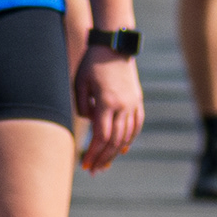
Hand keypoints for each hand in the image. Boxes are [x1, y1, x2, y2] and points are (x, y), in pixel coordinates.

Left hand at [74, 44, 142, 174]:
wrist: (115, 46)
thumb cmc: (92, 63)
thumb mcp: (79, 83)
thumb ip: (82, 106)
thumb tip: (90, 122)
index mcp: (107, 102)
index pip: (101, 136)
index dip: (93, 153)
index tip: (84, 164)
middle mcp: (123, 106)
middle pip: (115, 140)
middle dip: (103, 158)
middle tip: (93, 170)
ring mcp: (133, 104)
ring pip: (127, 135)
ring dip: (116, 152)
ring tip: (105, 164)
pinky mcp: (137, 100)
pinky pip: (136, 125)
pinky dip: (129, 139)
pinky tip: (123, 149)